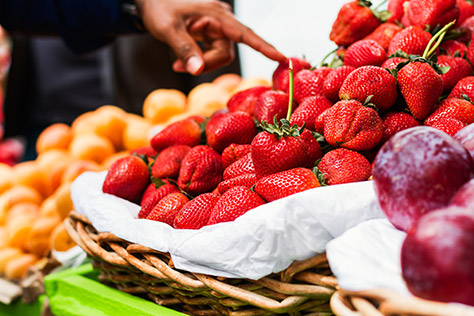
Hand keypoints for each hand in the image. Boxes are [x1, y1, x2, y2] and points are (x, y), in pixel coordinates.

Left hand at [135, 0, 285, 74]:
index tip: (283, 59)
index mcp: (217, 15)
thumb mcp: (168, 29)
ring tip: (176, 62)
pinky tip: (180, 60)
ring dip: (200, 63)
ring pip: (220, 56)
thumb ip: (184, 50)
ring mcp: (217, 28)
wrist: (150, 0)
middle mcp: (221, 21)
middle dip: (207, 63)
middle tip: (178, 66)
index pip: (246, 34)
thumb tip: (198, 71)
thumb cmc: (159, 8)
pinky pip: (212, 54)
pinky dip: (198, 60)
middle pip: (227, 53)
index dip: (264, 47)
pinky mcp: (211, 34)